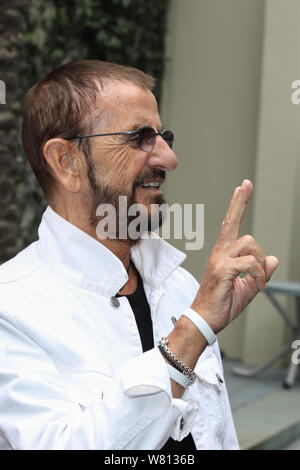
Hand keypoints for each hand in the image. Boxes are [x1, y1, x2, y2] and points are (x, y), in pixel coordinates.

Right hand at [191, 179, 277, 333]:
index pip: (231, 224)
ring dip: (260, 264)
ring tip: (258, 282)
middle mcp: (220, 252)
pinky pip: (249, 263)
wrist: (205, 320)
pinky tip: (257, 286)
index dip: (238, 205)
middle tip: (246, 184)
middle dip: (240, 202)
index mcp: (224, 254)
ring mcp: (220, 260)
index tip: (242, 188)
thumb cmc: (221, 304)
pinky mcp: (222, 270)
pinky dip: (258, 275)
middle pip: (233, 222)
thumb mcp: (247, 287)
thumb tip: (273, 259)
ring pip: (249, 244)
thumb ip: (260, 272)